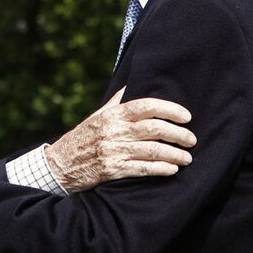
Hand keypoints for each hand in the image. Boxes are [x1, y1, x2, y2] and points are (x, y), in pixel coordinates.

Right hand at [46, 87, 195, 192]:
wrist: (60, 164)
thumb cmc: (84, 137)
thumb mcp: (98, 115)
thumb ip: (117, 101)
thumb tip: (133, 83)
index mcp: (113, 114)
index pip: (147, 106)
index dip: (170, 109)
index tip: (187, 116)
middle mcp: (114, 130)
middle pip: (155, 128)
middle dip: (178, 134)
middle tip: (192, 140)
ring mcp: (113, 150)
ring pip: (152, 150)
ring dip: (174, 154)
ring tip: (187, 158)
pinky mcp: (112, 170)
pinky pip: (142, 169)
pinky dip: (160, 169)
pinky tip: (172, 169)